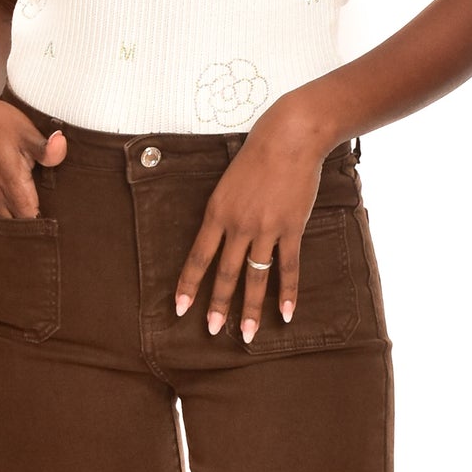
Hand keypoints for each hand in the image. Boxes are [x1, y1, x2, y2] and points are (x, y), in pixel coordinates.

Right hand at [0, 87, 67, 214]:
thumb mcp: (25, 131)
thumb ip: (46, 148)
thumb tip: (62, 146)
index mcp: (13, 187)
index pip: (34, 223)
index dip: (48, 225)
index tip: (61, 217)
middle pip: (20, 227)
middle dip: (35, 226)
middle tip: (52, 215)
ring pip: (6, 222)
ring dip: (19, 219)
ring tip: (35, 209)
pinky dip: (7, 212)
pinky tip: (16, 201)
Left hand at [172, 105, 326, 343]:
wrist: (289, 138)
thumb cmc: (257, 156)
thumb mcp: (227, 184)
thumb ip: (224, 213)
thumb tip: (222, 241)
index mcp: (217, 212)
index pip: (198, 257)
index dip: (188, 284)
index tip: (180, 308)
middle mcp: (238, 224)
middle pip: (225, 273)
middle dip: (218, 305)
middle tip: (212, 331)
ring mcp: (266, 228)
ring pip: (255, 276)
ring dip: (250, 308)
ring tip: (247, 334)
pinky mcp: (291, 228)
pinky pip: (288, 267)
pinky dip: (287, 292)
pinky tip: (285, 314)